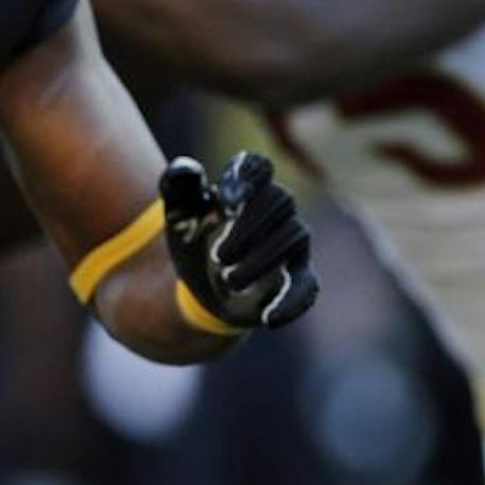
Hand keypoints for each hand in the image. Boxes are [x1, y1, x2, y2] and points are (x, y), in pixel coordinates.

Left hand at [162, 153, 317, 332]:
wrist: (197, 285)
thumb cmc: (193, 238)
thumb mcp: (178, 212)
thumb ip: (177, 185)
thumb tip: (186, 169)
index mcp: (248, 187)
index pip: (259, 167)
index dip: (249, 178)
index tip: (228, 200)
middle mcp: (277, 210)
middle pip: (280, 200)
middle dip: (249, 227)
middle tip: (217, 255)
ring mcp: (291, 244)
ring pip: (294, 237)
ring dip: (261, 260)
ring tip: (227, 280)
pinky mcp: (296, 279)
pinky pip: (307, 286)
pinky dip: (291, 302)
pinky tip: (269, 318)